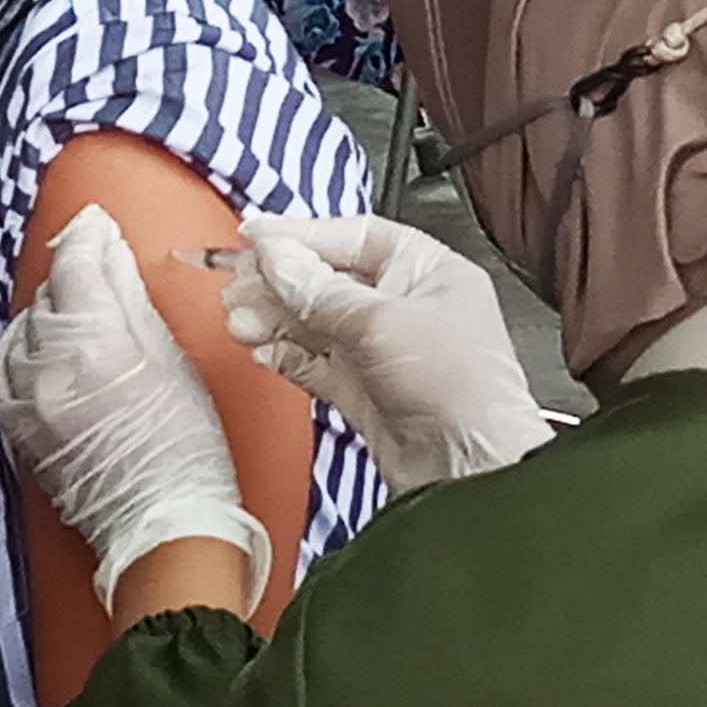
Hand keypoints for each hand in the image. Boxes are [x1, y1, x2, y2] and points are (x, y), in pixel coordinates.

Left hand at [0, 206, 272, 616]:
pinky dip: (19, 350)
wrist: (163, 523)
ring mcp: (28, 401)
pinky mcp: (19, 426)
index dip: (86, 238)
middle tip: (97, 266)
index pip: (75, 268)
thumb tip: (108, 251)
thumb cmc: (185, 448)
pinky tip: (41, 348)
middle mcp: (51, 370)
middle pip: (49, 296)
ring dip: (47, 313)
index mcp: (96, 347)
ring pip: (23, 330)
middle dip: (72, 275)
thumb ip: (130, 298)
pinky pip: (3, 370)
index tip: (94, 224)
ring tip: (78, 313)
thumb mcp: (171, 360)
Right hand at [219, 211, 550, 489]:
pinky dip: (286, 355)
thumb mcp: (381, 322)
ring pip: (314, 322)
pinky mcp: (364, 391)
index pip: (353, 235)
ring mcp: (382, 350)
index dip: (301, 234)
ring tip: (240, 318)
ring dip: (274, 318)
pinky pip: (314, 363)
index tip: (255, 236)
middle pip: (327, 278)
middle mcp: (405, 305)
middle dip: (279, 279)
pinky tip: (263, 350)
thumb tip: (277, 258)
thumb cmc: (463, 390)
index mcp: (427, 270)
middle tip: (237, 282)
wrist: (468, 472)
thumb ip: (320, 290)